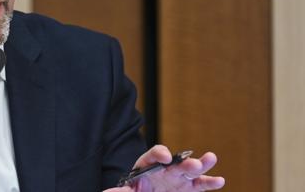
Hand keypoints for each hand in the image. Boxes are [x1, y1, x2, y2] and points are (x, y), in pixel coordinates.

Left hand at [104, 145, 224, 191]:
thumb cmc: (137, 188)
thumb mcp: (128, 189)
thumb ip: (122, 191)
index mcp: (149, 164)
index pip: (155, 154)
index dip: (160, 154)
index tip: (166, 158)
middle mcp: (167, 168)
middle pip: (177, 161)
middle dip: (186, 161)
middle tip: (194, 163)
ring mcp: (180, 177)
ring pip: (192, 169)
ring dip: (202, 164)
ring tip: (211, 158)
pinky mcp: (190, 187)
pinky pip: (201, 184)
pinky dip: (210, 182)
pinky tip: (220, 180)